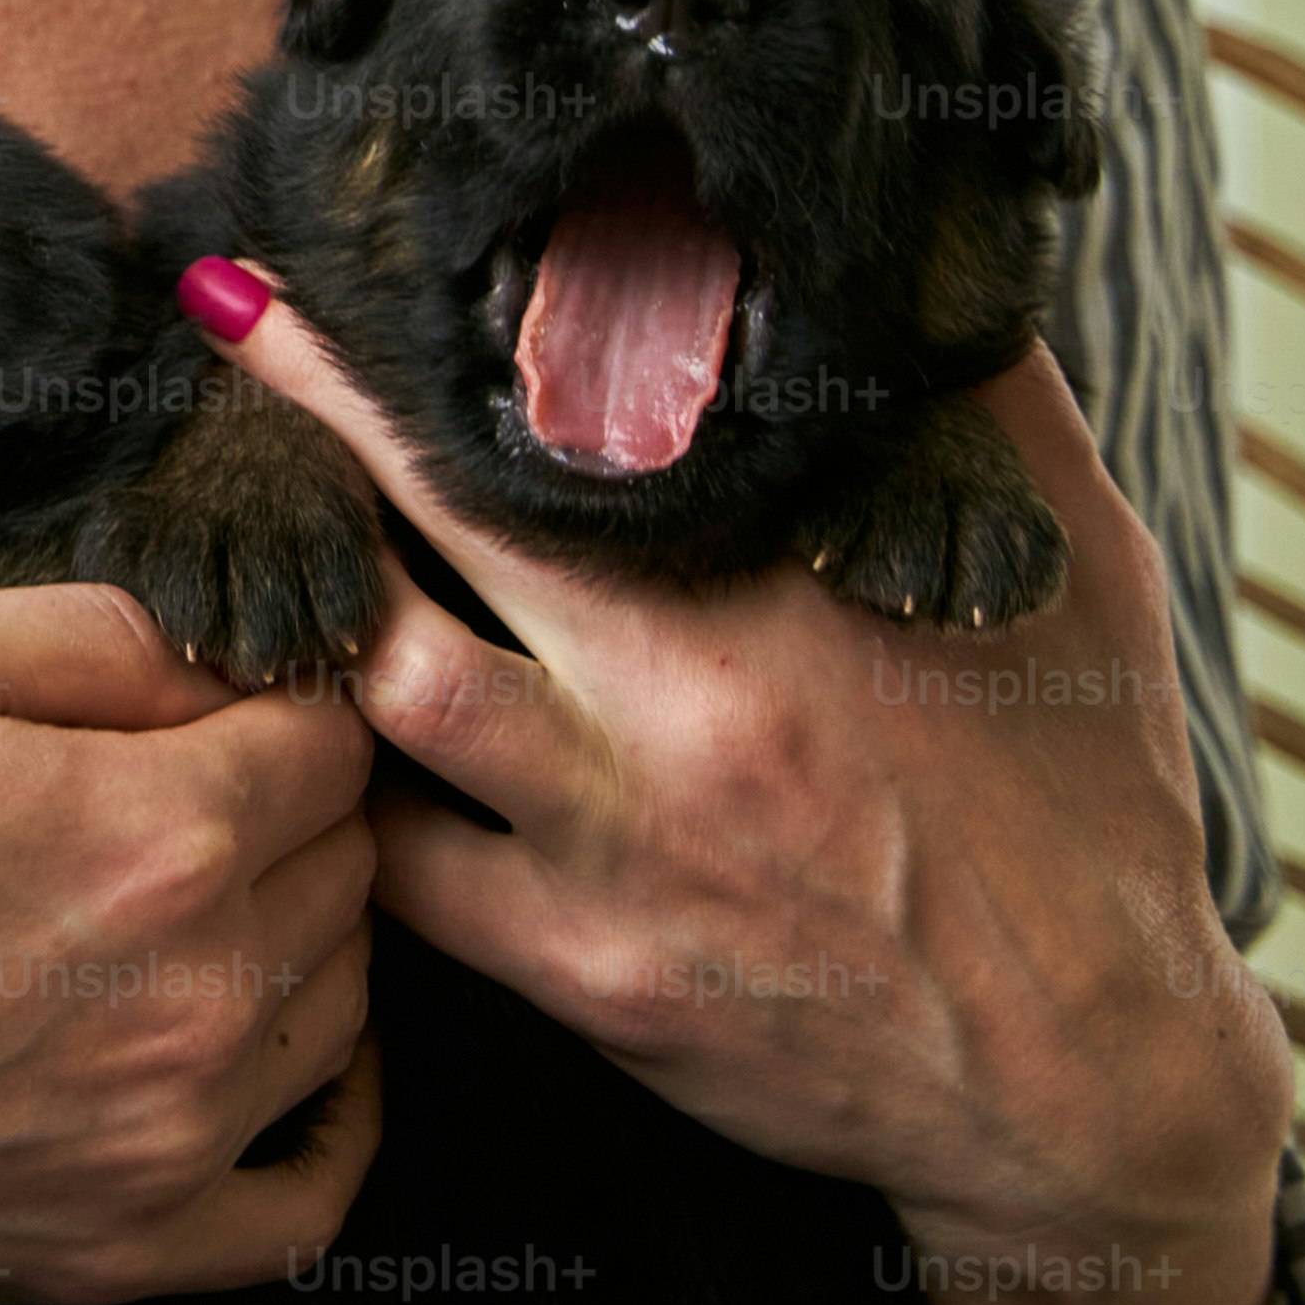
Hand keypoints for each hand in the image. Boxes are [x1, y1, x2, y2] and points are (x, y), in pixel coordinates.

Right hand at [0, 580, 385, 1304]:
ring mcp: (174, 1139)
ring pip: (346, 1007)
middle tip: (171, 785)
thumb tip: (221, 651)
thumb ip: (92, 631)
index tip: (205, 696)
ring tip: (186, 901)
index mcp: (161, 833)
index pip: (335, 738)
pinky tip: (280, 1058)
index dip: (275, 697)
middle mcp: (202, 995)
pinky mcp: (126, 1247)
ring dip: (295, 939)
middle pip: (349, 866)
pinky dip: (329, 1121)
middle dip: (286, 808)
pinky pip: (315, 1197)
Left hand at [206, 287, 1292, 1304]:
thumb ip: (993, 415)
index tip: (391, 231)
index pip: (605, 415)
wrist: (1084, 1073)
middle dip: (322, 400)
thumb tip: (922, 266)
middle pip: (448, 517)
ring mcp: (619, 840)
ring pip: (388, 687)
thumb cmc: (1083, 807)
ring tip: (224, 518)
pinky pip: (398, 870)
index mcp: (796, 589)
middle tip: (220, 296)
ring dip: (302, 598)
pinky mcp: (583, 969)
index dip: (488, 327)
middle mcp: (687, 704)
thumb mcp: (1080, 579)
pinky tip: (285, 740)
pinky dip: (338, 796)